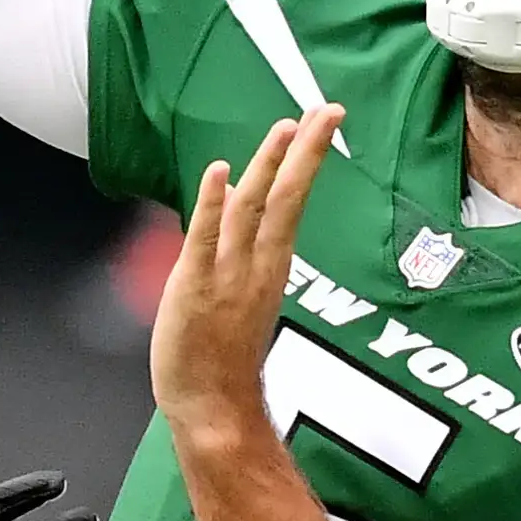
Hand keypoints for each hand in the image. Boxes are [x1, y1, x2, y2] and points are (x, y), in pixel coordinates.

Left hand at [149, 106, 341, 442]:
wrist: (212, 409)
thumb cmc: (222, 360)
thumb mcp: (236, 296)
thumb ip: (236, 250)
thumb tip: (230, 207)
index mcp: (268, 267)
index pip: (291, 200)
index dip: (307, 158)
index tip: (324, 121)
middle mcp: (255, 266)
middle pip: (285, 198)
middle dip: (306, 152)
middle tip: (327, 112)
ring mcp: (227, 276)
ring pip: (252, 211)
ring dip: (268, 166)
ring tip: (286, 127)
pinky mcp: (193, 287)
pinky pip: (206, 239)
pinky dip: (213, 205)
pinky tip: (220, 172)